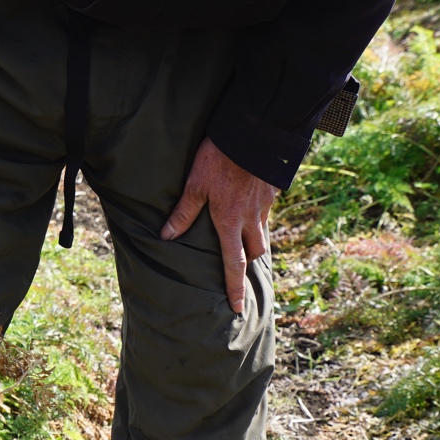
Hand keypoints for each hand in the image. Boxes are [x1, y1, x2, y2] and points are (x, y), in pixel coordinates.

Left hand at [161, 137, 278, 312]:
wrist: (253, 131)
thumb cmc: (220, 158)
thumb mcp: (195, 184)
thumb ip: (183, 212)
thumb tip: (167, 236)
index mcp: (230, 221)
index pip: (234, 264)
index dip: (234, 287)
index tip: (238, 307)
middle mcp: (250, 218)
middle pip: (254, 252)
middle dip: (248, 264)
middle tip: (241, 271)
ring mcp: (264, 204)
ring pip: (262, 232)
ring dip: (254, 240)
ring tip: (245, 241)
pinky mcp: (272, 190)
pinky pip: (265, 210)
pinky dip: (258, 216)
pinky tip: (249, 207)